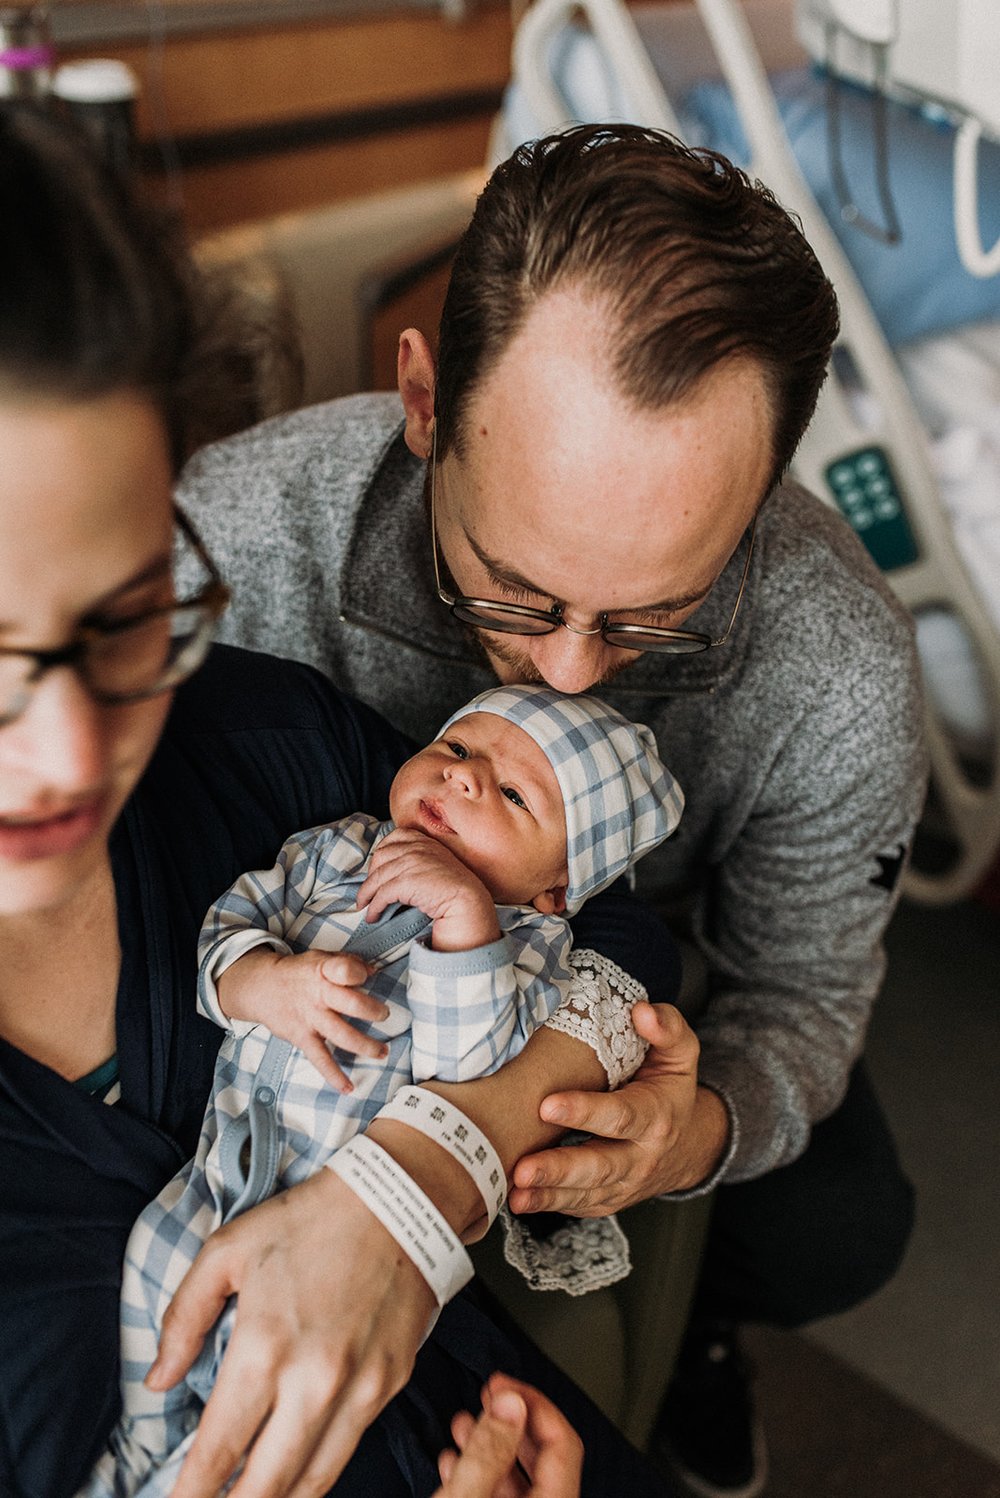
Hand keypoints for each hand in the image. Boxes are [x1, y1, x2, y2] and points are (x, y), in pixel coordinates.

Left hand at [145, 1167, 435, 1497]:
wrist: (399, 1199)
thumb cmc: (310, 1219)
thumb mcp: (228, 1250)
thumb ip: (184, 1318)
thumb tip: (159, 1379)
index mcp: (264, 1347)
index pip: (218, 1450)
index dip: (191, 1493)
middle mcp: (312, 1381)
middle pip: (265, 1486)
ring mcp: (358, 1388)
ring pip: (311, 1483)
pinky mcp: (389, 1385)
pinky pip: (346, 1451)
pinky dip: (316, 1477)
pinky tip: (293, 1480)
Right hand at [218, 947, 389, 1092]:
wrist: (261, 988)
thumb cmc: (299, 973)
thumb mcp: (321, 959)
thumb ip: (348, 963)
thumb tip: (373, 971)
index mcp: (324, 970)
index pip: (344, 969)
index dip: (358, 973)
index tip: (368, 977)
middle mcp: (319, 995)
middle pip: (351, 1004)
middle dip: (373, 1011)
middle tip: (384, 1015)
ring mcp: (311, 1018)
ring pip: (342, 1035)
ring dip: (365, 1045)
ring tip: (382, 1052)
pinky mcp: (302, 1038)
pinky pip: (320, 1059)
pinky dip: (334, 1075)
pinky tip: (349, 1087)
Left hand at [357, 827, 500, 952]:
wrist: (468, 900)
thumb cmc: (454, 886)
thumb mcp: (436, 862)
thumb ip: (419, 858)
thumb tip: (394, 870)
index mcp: (423, 840)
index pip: (393, 839)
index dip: (380, 854)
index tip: (376, 869)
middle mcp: (415, 848)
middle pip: (380, 857)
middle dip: (370, 875)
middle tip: (367, 891)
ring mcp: (410, 863)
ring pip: (377, 878)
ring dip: (366, 895)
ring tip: (363, 907)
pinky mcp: (406, 881)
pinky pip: (382, 894)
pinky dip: (374, 907)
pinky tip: (373, 916)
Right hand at [433, 1375, 582, 1497]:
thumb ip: (489, 1452)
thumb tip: (509, 1403)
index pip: (564, 1443)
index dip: (535, 1404)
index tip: (505, 1384)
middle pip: (542, 1455)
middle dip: (509, 1418)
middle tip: (490, 1394)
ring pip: (517, 1475)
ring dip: (490, 1443)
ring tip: (465, 1423)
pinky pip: (500, 1494)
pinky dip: (480, 1471)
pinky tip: (455, 1461)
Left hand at [509, 1003, 729, 1214]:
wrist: (687, 1144)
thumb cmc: (669, 1088)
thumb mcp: (680, 1053)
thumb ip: (666, 1027)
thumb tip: (640, 1012)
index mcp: (656, 1116)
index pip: (620, 1116)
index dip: (585, 1112)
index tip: (548, 1105)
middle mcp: (641, 1156)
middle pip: (600, 1166)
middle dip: (560, 1169)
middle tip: (524, 1168)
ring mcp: (624, 1183)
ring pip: (586, 1193)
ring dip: (548, 1195)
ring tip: (514, 1192)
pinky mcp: (607, 1199)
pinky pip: (578, 1206)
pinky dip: (549, 1206)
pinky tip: (519, 1201)